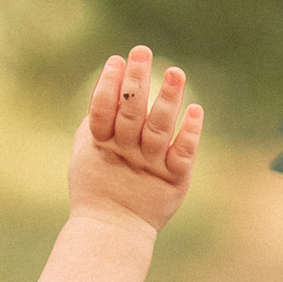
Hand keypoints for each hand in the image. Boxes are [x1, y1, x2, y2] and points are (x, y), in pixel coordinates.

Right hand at [68, 46, 201, 230]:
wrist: (113, 230)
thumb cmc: (98, 186)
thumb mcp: (86, 153)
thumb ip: (94, 123)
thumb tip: (106, 86)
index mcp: (101, 145)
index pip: (102, 110)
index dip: (108, 86)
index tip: (116, 60)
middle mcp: (125, 152)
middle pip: (131, 113)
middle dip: (136, 81)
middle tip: (143, 51)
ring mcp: (149, 166)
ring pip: (158, 128)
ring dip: (168, 99)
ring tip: (177, 72)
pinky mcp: (173, 180)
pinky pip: (182, 154)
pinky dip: (189, 133)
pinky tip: (196, 110)